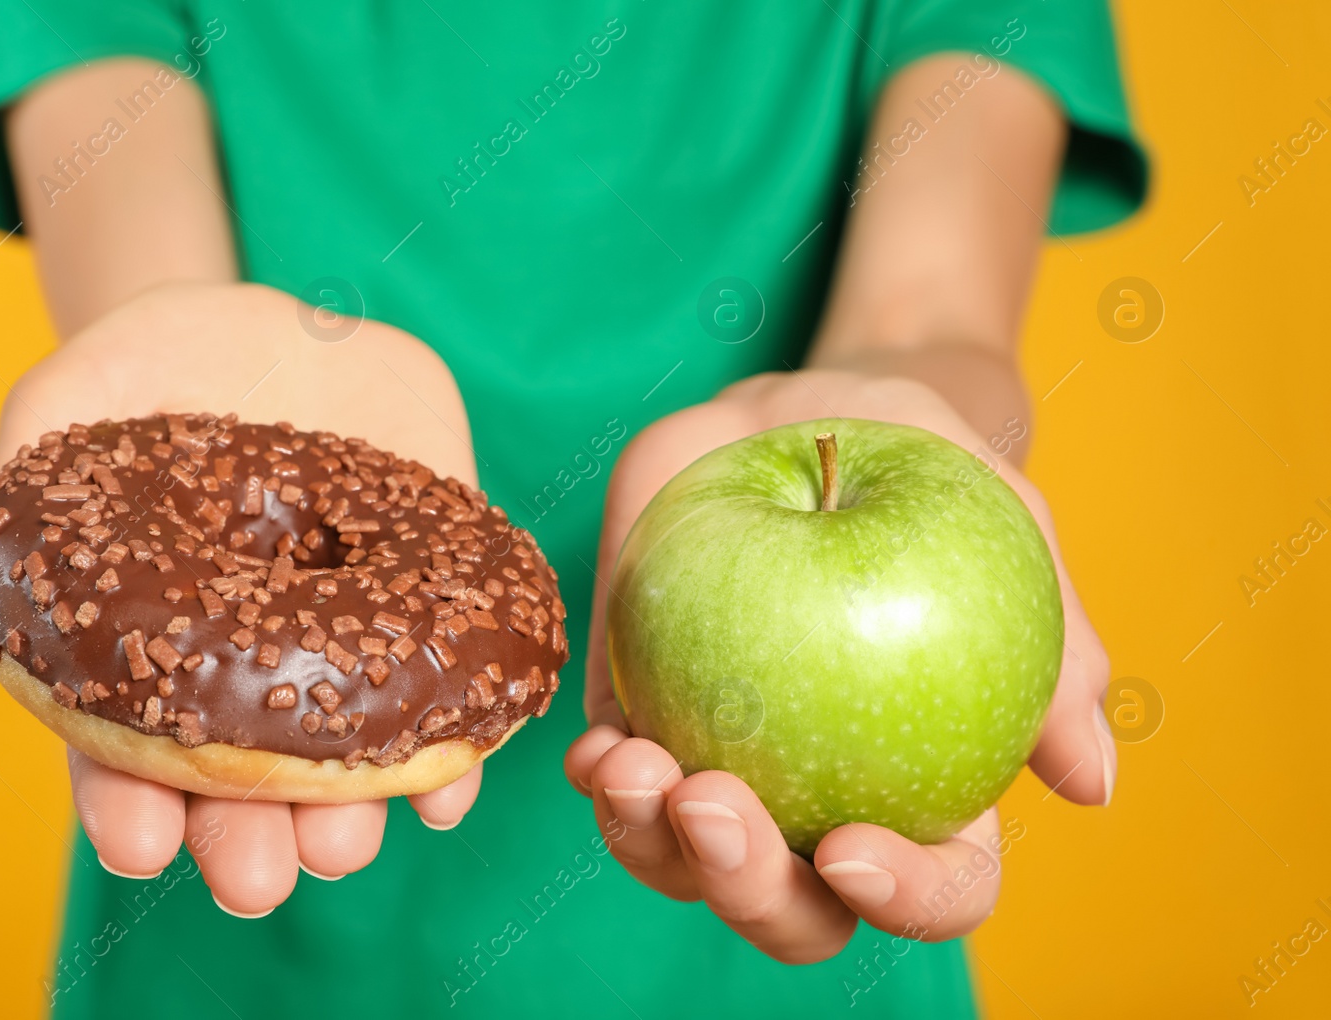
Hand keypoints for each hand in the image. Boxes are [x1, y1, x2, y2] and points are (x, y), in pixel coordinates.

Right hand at [0, 282, 486, 914]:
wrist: (273, 318)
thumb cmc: (152, 369)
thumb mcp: (72, 402)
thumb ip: (29, 471)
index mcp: (157, 648)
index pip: (132, 752)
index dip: (127, 803)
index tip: (135, 843)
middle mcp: (252, 667)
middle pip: (244, 784)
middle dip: (245, 840)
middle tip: (252, 878)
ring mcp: (346, 641)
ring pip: (347, 761)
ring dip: (346, 814)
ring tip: (342, 842)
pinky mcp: (428, 595)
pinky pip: (447, 690)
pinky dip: (454, 748)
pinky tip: (448, 789)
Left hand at [563, 369, 1112, 961]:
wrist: (825, 409)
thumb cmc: (937, 470)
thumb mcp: (1008, 523)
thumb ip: (1059, 647)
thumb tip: (1091, 787)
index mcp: (932, 788)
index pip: (938, 884)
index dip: (904, 898)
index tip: (854, 849)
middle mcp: (824, 800)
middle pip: (796, 908)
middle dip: (749, 889)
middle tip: (714, 804)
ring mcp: (725, 764)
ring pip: (682, 862)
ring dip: (650, 842)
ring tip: (632, 767)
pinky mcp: (642, 713)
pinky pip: (615, 777)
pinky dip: (601, 778)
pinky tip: (598, 749)